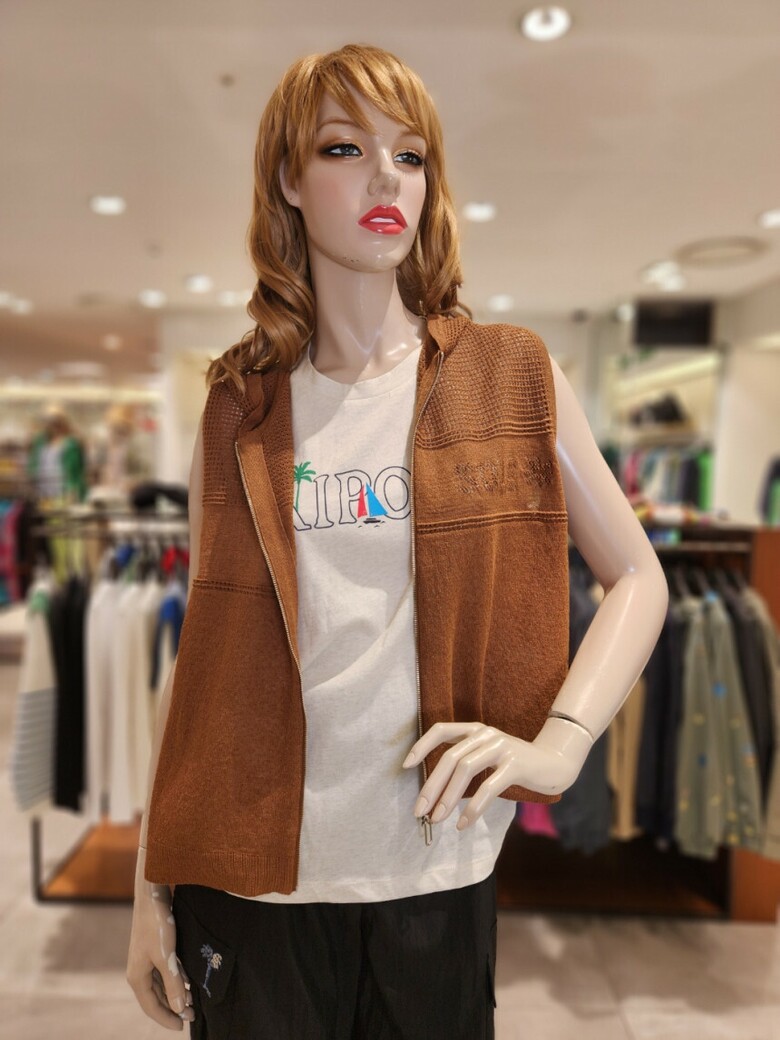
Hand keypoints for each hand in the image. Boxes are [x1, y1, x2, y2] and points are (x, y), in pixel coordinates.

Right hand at [127, 848, 194, 1030]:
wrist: (152, 895)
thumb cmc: (157, 925)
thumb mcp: (167, 957)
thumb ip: (173, 983)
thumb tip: (179, 1009)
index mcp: (137, 977)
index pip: (151, 1007)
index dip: (166, 1019)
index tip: (182, 1026)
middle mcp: (139, 971)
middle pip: (155, 998)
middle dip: (172, 1009)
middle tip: (192, 1016)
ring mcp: (146, 960)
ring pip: (160, 986)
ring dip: (175, 995)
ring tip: (192, 1003)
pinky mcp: (154, 950)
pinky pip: (164, 973)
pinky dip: (175, 981)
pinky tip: (188, 983)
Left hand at [402, 717, 592, 830]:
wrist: (554, 763)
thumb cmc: (515, 765)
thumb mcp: (488, 758)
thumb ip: (465, 765)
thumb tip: (436, 794)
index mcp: (475, 730)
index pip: (441, 730)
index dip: (421, 746)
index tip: (405, 766)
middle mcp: (486, 734)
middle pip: (450, 757)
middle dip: (431, 785)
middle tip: (419, 810)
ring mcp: (502, 747)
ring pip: (466, 770)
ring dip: (448, 798)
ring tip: (437, 819)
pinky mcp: (516, 764)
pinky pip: (489, 787)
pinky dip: (473, 808)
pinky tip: (463, 824)